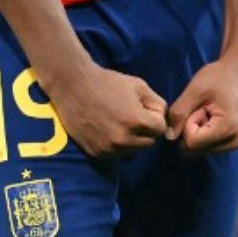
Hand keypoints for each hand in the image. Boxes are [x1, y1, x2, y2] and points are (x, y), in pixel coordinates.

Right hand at [47, 63, 167, 157]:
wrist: (73, 87)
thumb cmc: (108, 82)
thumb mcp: (139, 86)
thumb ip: (157, 103)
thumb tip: (164, 119)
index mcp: (136, 121)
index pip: (160, 130)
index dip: (156, 119)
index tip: (145, 110)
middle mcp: (123, 139)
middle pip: (149, 143)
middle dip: (146, 131)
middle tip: (133, 117)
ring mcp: (108, 149)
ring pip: (133, 150)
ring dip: (132, 140)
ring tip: (120, 122)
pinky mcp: (96, 153)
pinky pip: (116, 154)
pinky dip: (116, 144)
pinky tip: (107, 128)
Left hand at [166, 59, 237, 153]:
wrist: (237, 72)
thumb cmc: (218, 77)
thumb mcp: (195, 90)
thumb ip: (179, 112)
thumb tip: (169, 136)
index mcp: (227, 129)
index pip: (191, 142)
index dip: (188, 123)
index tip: (199, 106)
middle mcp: (231, 142)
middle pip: (193, 149)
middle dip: (190, 128)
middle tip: (202, 108)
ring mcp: (231, 145)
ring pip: (196, 149)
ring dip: (195, 130)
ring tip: (206, 111)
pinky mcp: (228, 143)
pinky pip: (202, 146)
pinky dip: (200, 133)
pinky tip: (209, 117)